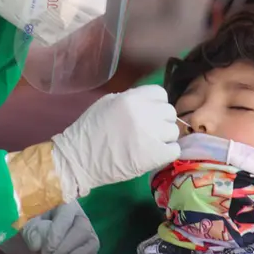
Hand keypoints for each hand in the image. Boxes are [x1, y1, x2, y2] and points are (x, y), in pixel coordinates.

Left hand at [0, 201, 98, 253]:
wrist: (25, 235)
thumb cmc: (25, 223)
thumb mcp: (22, 223)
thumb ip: (29, 230)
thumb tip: (38, 245)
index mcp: (62, 202)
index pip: (67, 215)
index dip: (58, 233)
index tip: (47, 248)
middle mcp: (78, 214)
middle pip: (83, 229)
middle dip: (65, 246)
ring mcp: (86, 231)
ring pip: (92, 243)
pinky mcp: (87, 247)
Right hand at [52, 85, 180, 199]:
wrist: (80, 159)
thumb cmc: (90, 131)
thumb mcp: (107, 104)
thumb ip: (130, 100)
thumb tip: (148, 103)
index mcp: (132, 98)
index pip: (160, 93)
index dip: (157, 104)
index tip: (150, 114)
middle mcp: (144, 113)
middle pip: (169, 112)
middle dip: (161, 121)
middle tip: (149, 131)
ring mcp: (151, 134)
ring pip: (173, 131)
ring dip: (164, 138)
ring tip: (150, 144)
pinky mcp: (155, 155)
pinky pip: (174, 150)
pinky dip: (167, 153)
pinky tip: (154, 155)